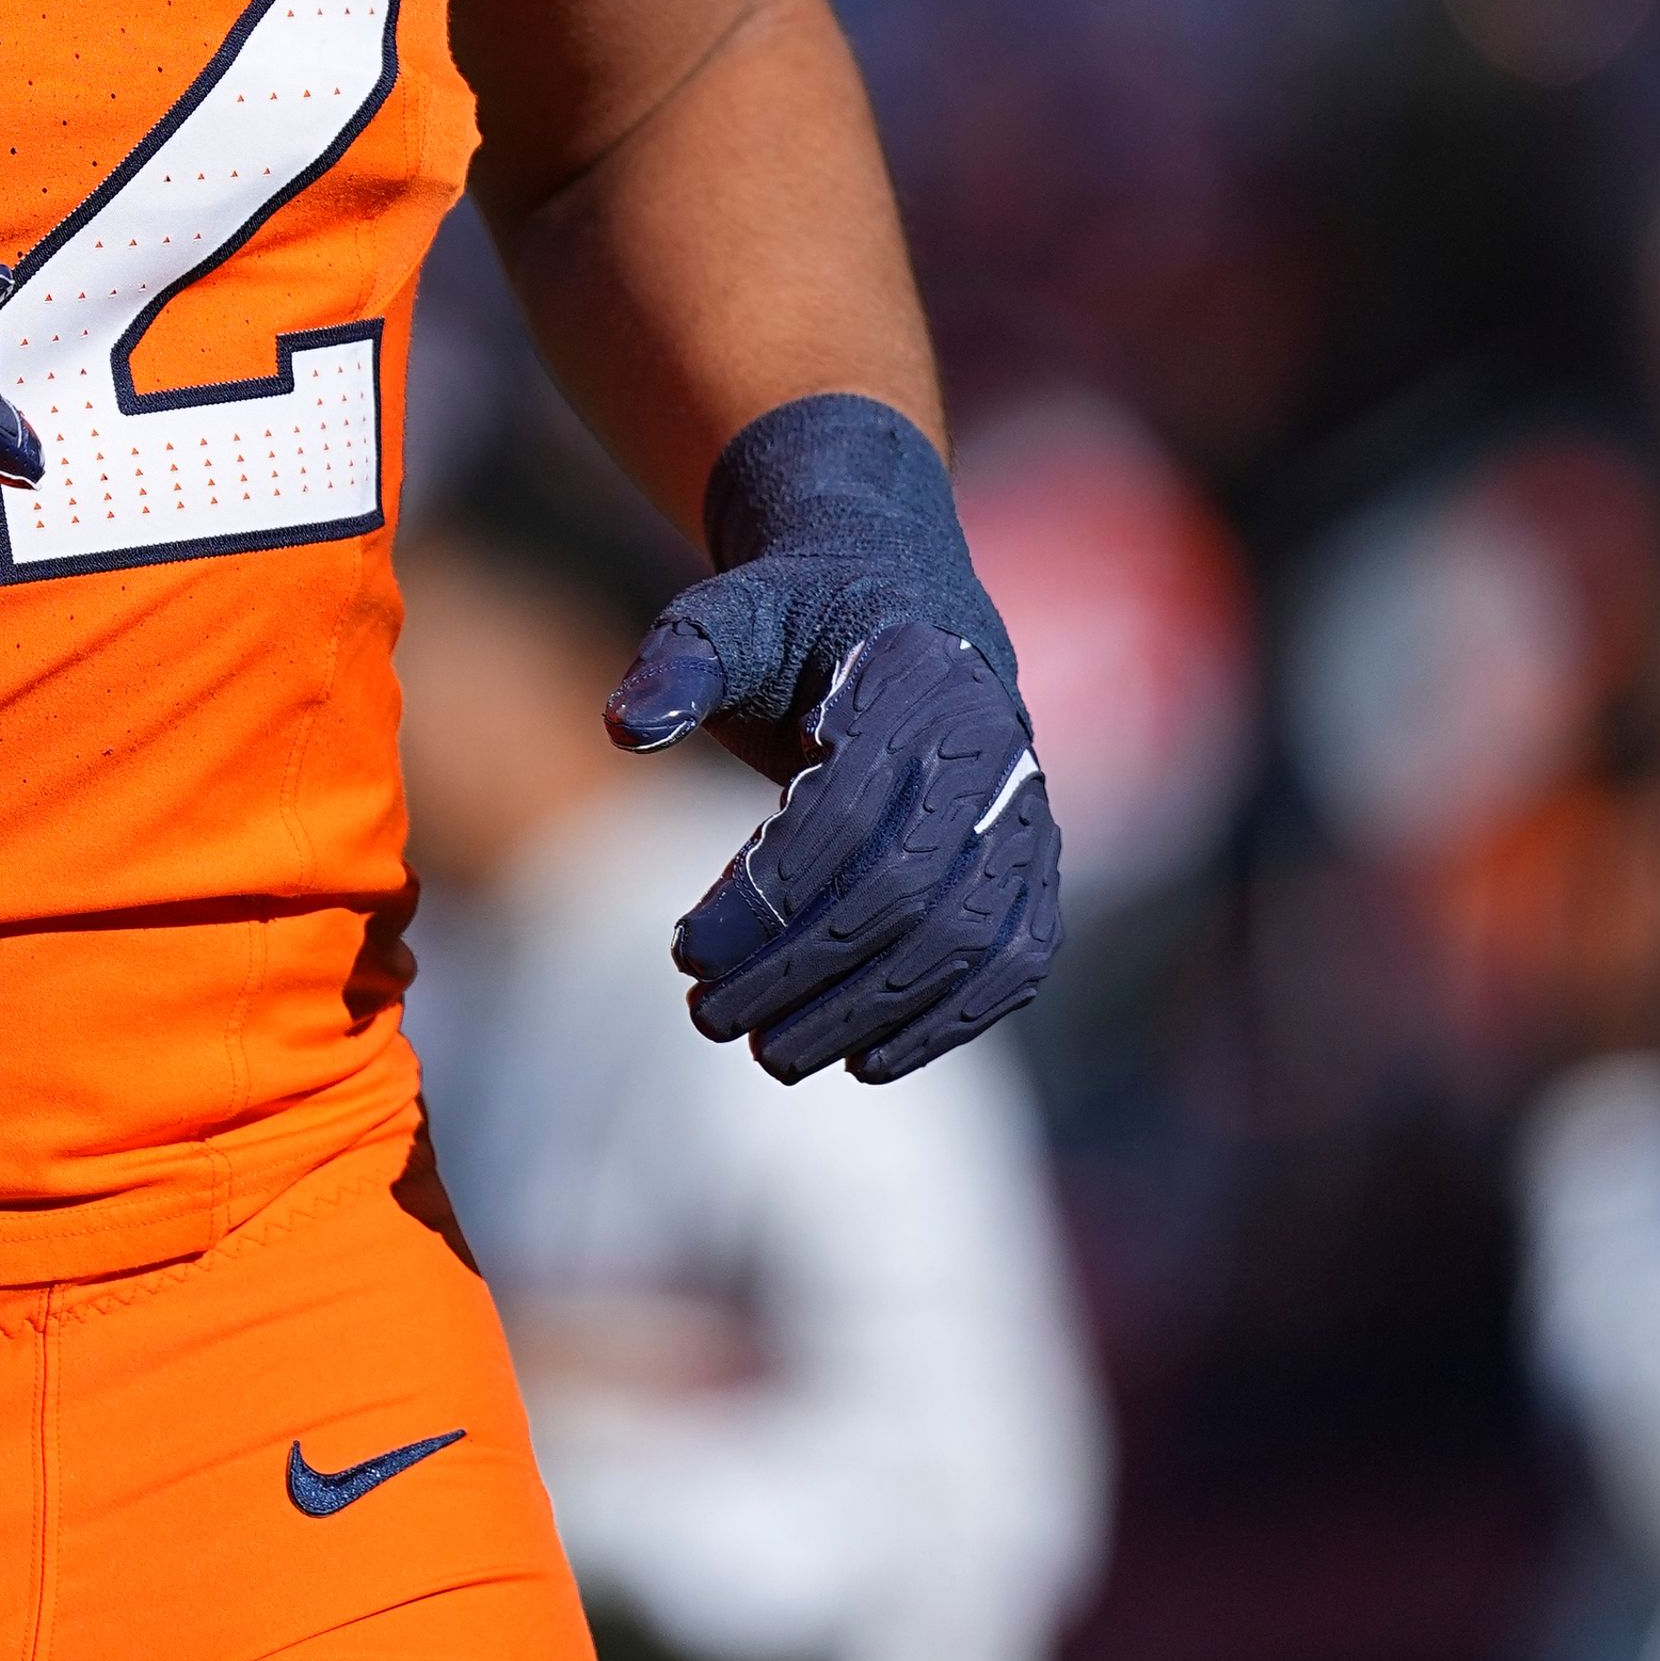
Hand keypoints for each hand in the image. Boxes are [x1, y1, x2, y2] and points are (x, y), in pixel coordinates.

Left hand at [609, 394, 1062, 1083]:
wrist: (895, 598)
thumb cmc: (793, 618)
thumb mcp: (724, 614)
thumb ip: (678, 661)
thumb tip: (624, 727)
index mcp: (916, 678)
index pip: (845, 815)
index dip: (764, 898)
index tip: (683, 951)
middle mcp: (991, 746)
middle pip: (905, 892)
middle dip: (803, 970)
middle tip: (709, 1019)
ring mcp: (1024, 808)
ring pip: (963, 939)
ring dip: (866, 1013)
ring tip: (771, 1054)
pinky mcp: (1034, 860)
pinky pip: (1013, 958)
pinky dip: (949, 1021)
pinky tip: (868, 1062)